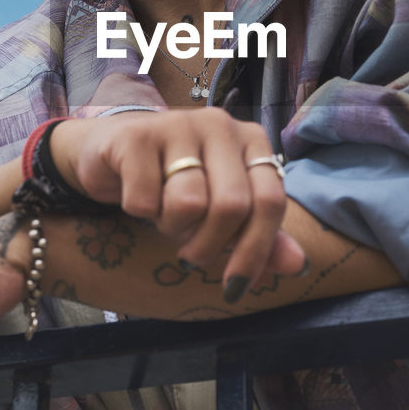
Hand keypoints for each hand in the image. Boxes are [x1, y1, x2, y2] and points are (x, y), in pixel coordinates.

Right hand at [50, 109, 304, 299]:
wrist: (109, 153)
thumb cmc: (173, 182)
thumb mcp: (220, 209)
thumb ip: (259, 235)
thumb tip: (300, 266)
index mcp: (250, 139)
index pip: (270, 201)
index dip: (255, 252)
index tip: (234, 286)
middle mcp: (219, 124)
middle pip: (232, 206)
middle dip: (208, 246)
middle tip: (189, 253)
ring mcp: (177, 123)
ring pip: (189, 204)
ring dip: (171, 228)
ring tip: (163, 215)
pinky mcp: (136, 136)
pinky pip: (145, 201)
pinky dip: (140, 212)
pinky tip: (137, 197)